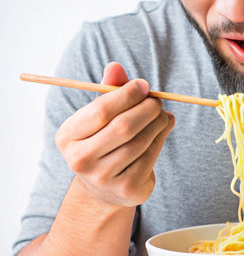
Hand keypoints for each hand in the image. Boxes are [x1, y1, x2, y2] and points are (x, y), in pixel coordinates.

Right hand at [55, 62, 174, 206]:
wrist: (105, 188)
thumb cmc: (103, 142)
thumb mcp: (100, 118)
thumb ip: (108, 92)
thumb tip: (115, 67)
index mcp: (68, 137)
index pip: (101, 110)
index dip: (126, 95)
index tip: (144, 85)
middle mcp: (80, 160)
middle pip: (123, 127)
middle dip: (147, 109)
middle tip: (157, 101)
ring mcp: (104, 177)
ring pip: (140, 142)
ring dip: (157, 123)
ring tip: (163, 114)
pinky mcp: (127, 188)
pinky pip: (150, 156)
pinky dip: (160, 138)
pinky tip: (163, 129)